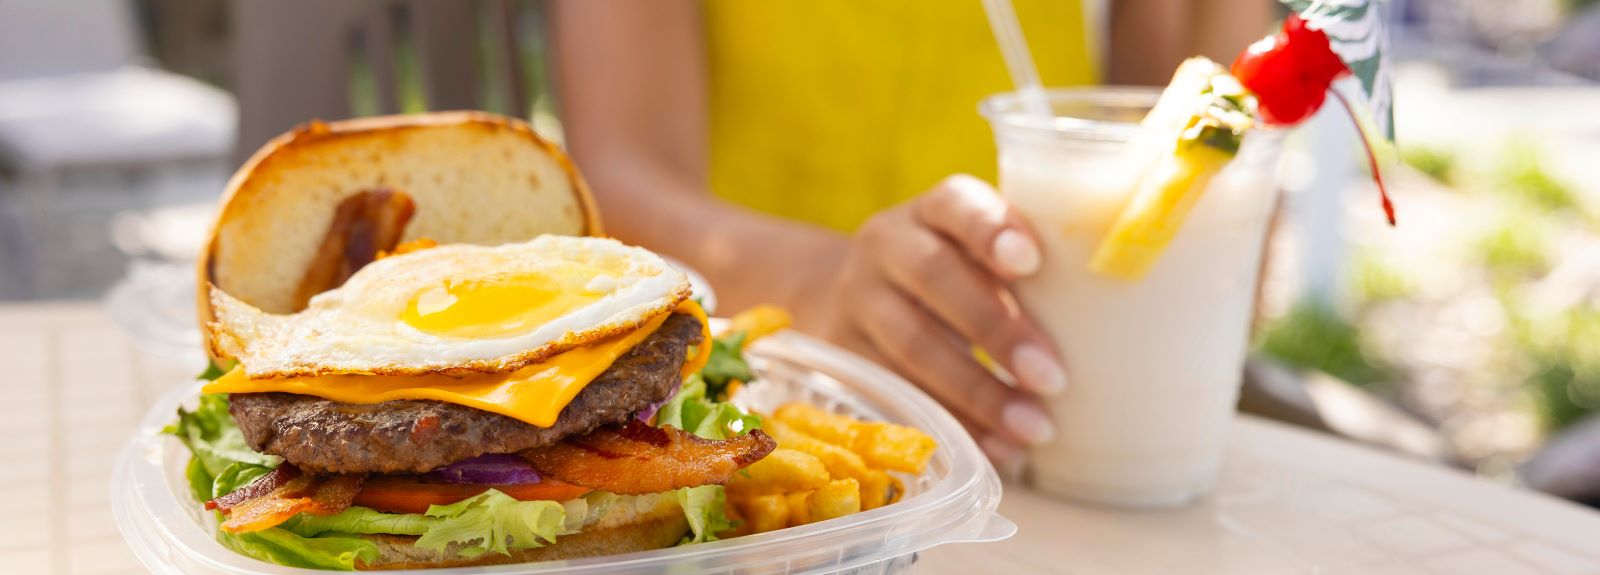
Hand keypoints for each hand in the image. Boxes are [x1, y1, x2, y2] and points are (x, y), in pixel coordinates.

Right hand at [812, 175, 1065, 474]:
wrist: (848, 292)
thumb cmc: (954, 272)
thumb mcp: (978, 250)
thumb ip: (1030, 269)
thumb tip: (1133, 323)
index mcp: (933, 210)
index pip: (957, 203)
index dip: (990, 229)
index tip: (1030, 262)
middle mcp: (888, 245)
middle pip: (933, 277)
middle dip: (995, 329)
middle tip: (1052, 377)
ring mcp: (858, 300)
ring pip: (910, 343)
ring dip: (976, 391)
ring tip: (1034, 429)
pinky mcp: (842, 356)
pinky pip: (895, 394)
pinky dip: (950, 424)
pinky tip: (996, 450)